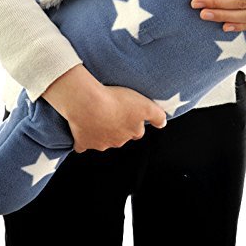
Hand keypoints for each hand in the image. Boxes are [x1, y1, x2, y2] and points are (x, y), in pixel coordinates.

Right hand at [41, 64, 166, 152]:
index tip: (128, 112)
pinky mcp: (83, 142)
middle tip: (112, 111)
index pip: (137, 130)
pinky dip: (82, 139)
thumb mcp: (146, 105)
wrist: (88, 104)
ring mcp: (100, 144)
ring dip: (101, 131)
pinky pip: (82, 144)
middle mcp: (118, 141)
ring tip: (96, 114)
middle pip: (120, 136)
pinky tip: (82, 129)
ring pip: (102, 140)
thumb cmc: (116, 101)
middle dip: (118, 127)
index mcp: (133, 132)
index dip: (134, 121)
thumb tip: (163, 124)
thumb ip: (157, 116)